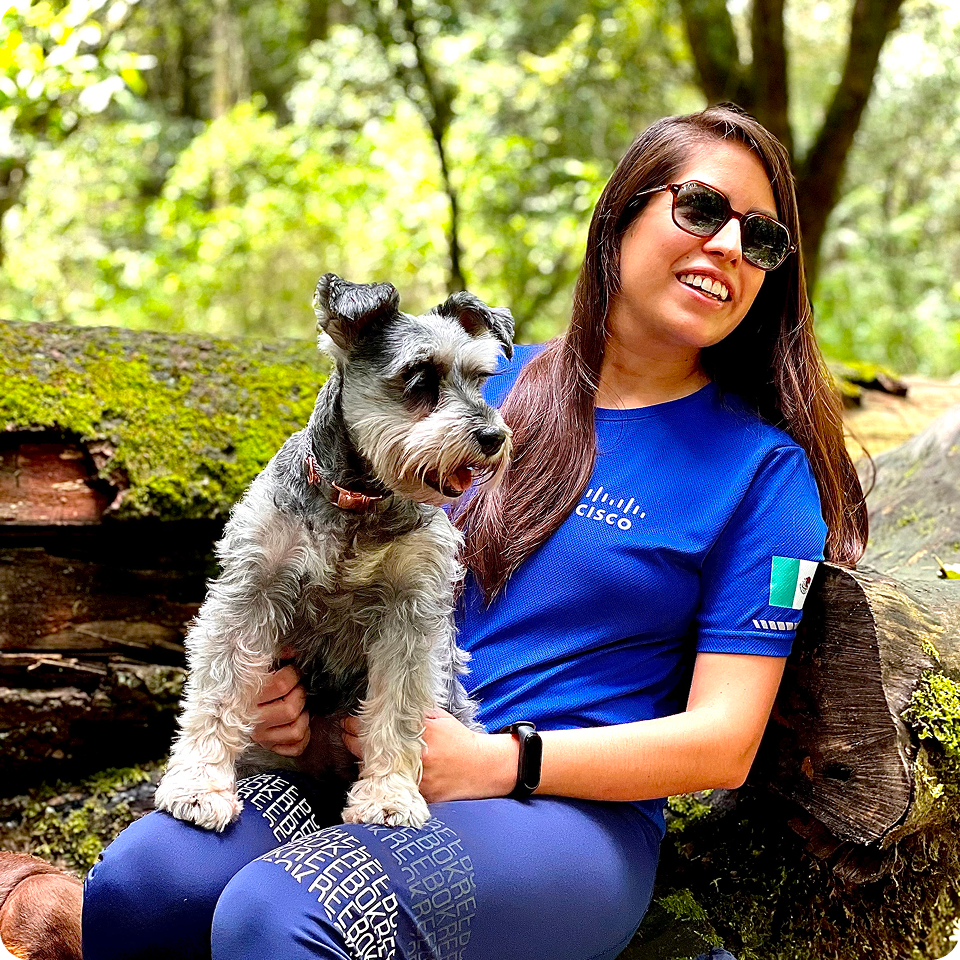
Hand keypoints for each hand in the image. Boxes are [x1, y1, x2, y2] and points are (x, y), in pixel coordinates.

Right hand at [252, 647, 310, 756]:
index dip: (293, 674)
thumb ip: (275, 655)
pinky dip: (303, 735)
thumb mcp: (257, 666)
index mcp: (247, 695)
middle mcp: (252, 720)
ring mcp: (261, 737)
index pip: (283, 684)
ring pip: (296, 730)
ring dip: (303, 716)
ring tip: (298, 706)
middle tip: (296, 688)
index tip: (292, 671)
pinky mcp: (269, 748)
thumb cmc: (248, 683)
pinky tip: (297, 723)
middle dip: (300, 694)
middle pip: (291, 709)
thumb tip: (293, 652)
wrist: (225, 711)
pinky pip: (296, 747)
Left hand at [341, 708, 516, 802]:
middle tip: (346, 733)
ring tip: (359, 750)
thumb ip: (414, 712)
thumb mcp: (438, 717)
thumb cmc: (459, 739)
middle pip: (366, 749)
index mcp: (416, 732)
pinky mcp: (414, 796)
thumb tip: (389, 704)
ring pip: (373, 771)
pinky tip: (376, 771)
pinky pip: (386, 788)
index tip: (349, 721)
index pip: (374, 727)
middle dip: (351, 740)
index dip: (355, 723)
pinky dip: (379, 779)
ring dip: (363, 760)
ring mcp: (411, 778)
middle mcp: (411, 756)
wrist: (481, 768)